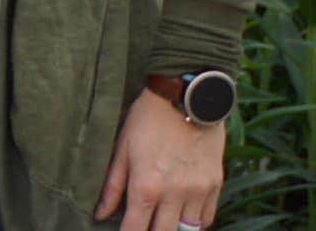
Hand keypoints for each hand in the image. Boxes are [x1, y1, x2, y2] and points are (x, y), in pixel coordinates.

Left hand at [96, 87, 225, 229]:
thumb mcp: (122, 148)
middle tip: (142, 225)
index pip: (134, 229)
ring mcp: (198, 191)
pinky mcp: (215, 185)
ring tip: (161, 221)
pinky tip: (181, 214)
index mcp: (146, 185)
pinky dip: (194, 222)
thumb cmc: (148, 120)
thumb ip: (111, 185)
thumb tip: (100, 213)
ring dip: (173, 229)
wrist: (187, 99)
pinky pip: (207, 218)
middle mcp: (174, 194)